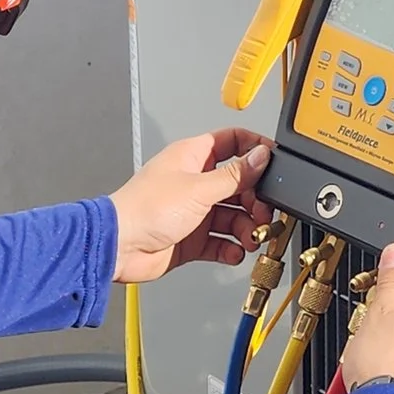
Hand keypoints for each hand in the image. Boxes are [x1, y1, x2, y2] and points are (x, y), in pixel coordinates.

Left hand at [110, 129, 273, 283]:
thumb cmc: (144, 209)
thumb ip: (234, 176)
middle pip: (238, 185)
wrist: (119, 246)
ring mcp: (193, 211)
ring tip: (250, 238)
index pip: (232, 142)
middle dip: (255, 200)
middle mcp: (194, 182)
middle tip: (264, 213)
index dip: (255, 149)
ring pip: (233, 216)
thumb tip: (261, 157)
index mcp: (193, 157)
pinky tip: (234, 252)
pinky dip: (231, 248)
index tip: (274, 163)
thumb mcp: (199, 188)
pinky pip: (221, 242)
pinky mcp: (192, 239)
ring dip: (246, 228)